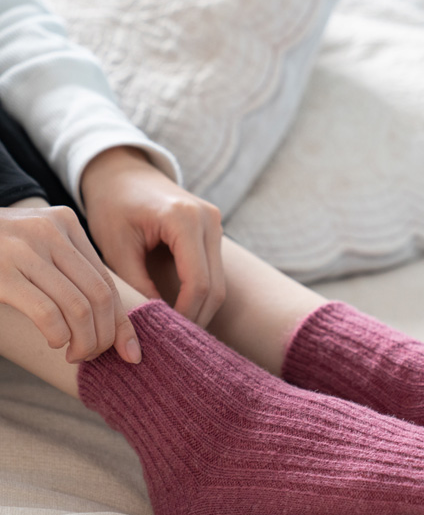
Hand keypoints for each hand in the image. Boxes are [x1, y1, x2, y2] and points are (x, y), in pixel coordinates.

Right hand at [0, 198, 141, 363]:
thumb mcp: (37, 251)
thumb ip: (70, 273)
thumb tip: (114, 324)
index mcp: (65, 224)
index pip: (108, 281)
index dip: (123, 323)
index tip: (130, 353)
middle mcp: (49, 231)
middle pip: (100, 296)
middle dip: (106, 336)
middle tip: (94, 356)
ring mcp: (24, 248)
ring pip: (80, 307)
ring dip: (85, 342)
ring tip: (75, 355)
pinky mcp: (2, 272)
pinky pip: (49, 312)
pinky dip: (60, 336)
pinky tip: (55, 343)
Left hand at [81, 147, 225, 327]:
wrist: (122, 172)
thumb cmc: (112, 206)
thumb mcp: (115, 247)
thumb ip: (136, 285)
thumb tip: (152, 324)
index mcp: (184, 219)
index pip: (198, 282)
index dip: (185, 314)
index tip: (165, 335)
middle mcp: (209, 220)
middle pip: (216, 287)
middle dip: (196, 317)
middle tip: (173, 342)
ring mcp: (216, 224)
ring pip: (220, 283)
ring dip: (201, 309)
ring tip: (176, 330)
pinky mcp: (214, 231)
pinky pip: (215, 273)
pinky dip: (201, 295)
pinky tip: (181, 311)